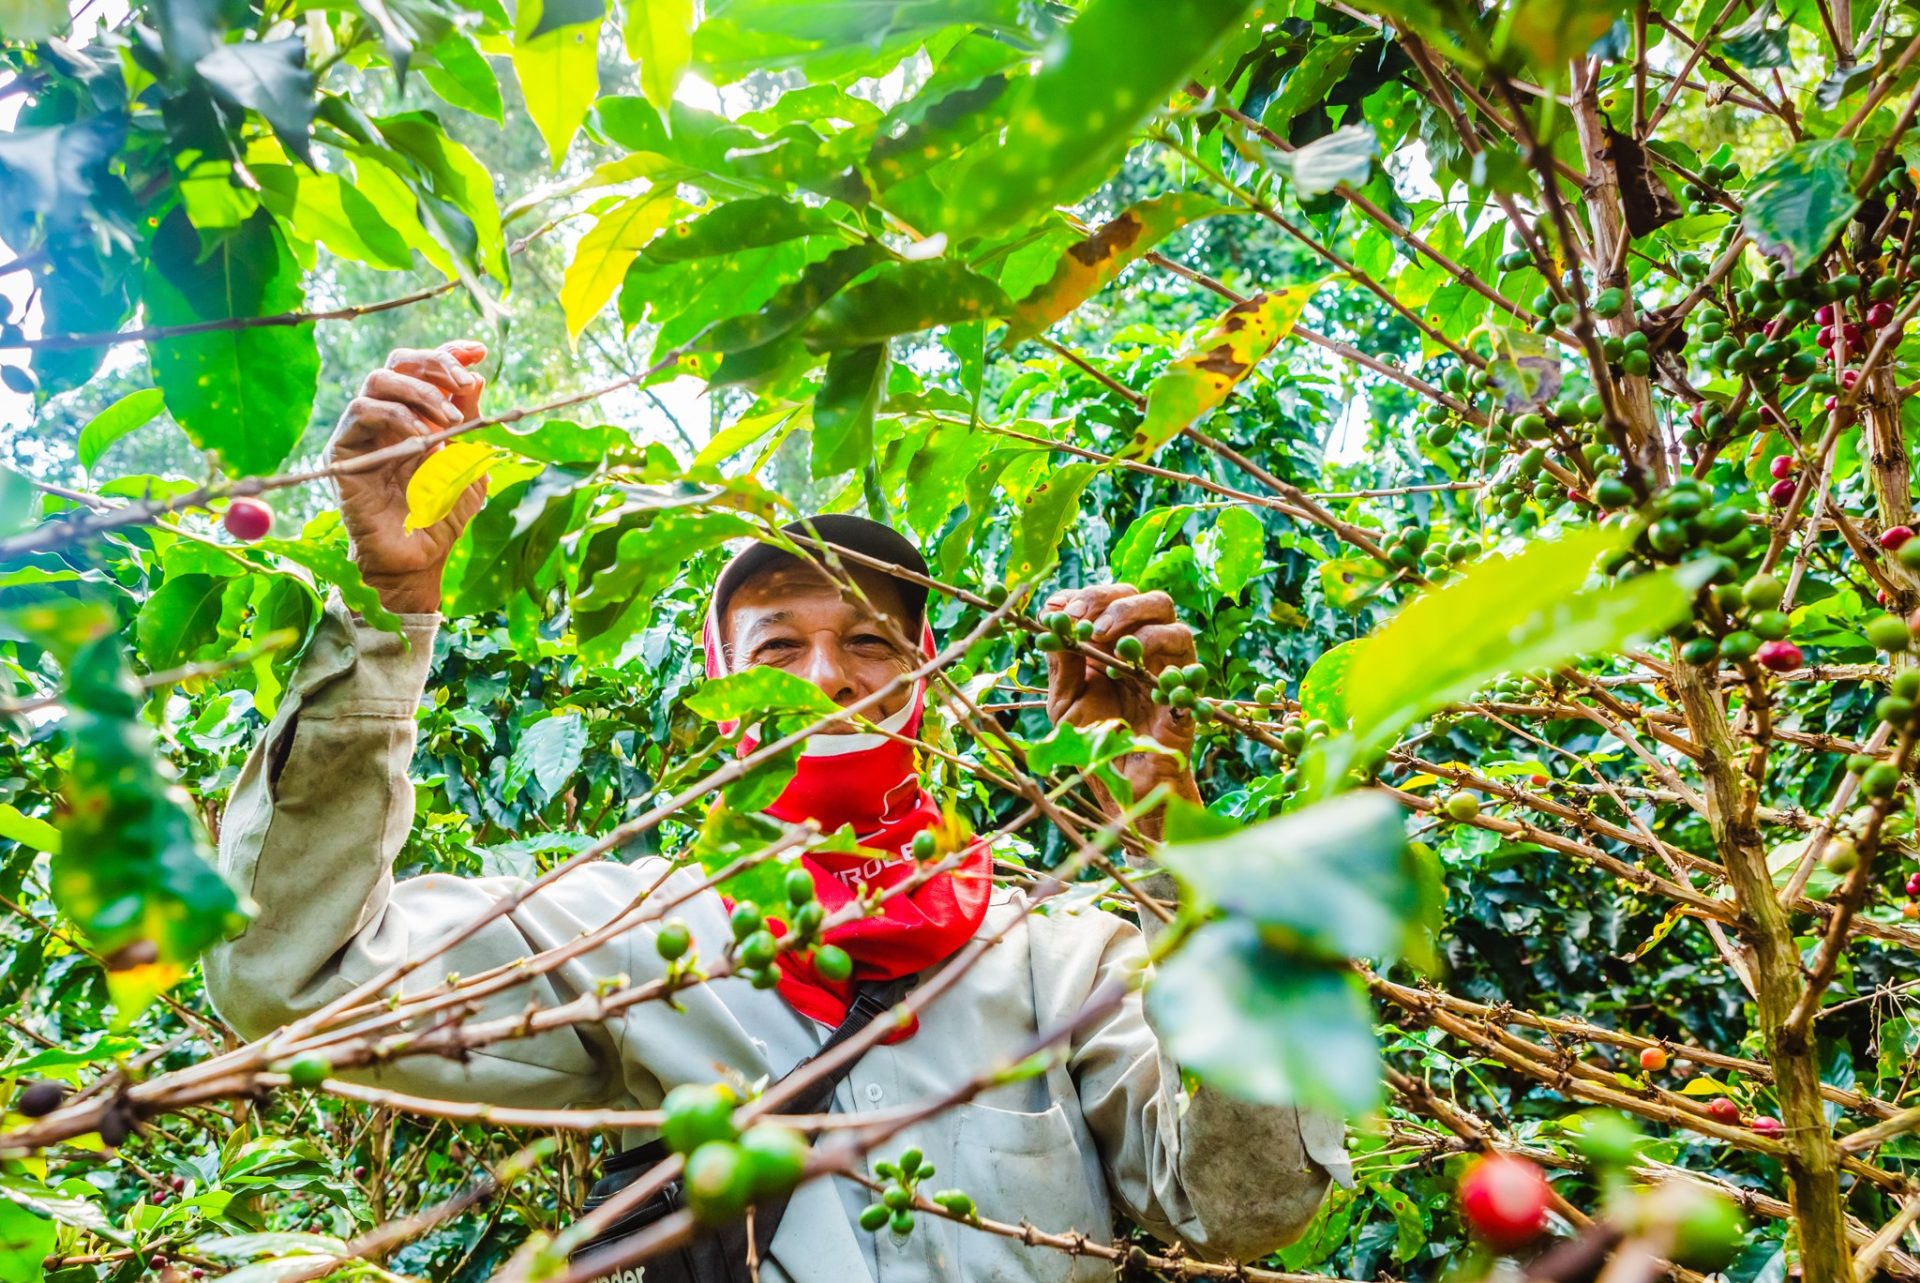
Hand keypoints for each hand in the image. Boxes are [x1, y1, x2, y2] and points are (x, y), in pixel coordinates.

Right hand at [327, 341, 489, 614]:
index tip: (479, 350)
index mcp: (418, 414)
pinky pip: (362, 410)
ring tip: (449, 421)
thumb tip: (476, 377)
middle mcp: (388, 415)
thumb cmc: (442, 515)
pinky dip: (397, 414)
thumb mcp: (468, 463)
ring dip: (420, 391)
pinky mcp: (343, 448)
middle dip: (436, 363)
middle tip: (465, 383)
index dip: (450, 352)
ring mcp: (364, 430)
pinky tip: (423, 436)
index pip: (426, 368)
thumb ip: (471, 421)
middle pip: (400, 362)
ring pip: (378, 379)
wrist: (417, 558)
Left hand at [1041, 584, 1202, 810]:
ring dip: (1132, 617)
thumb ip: (1061, 662)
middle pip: (1142, 597)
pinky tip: (1126, 668)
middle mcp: (1143, 648)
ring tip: (1103, 637)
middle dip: (1109, 600)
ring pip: (1168, 616)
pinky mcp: (1185, 690)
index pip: (1108, 600)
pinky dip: (1157, 651)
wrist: (1123, 787)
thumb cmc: (1094, 744)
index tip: (1059, 609)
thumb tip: (1051, 617)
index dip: (1085, 596)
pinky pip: (1186, 658)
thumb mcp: (1064, 702)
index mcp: (1112, 645)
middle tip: (1083, 619)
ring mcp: (1167, 666)